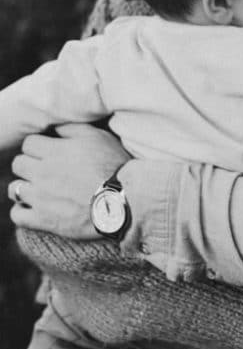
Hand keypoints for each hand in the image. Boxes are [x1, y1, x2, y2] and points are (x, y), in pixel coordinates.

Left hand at [9, 123, 130, 237]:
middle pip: (18, 164)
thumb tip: (54, 128)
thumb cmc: (114, 166)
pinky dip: (21, 211)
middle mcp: (43, 173)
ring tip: (37, 189)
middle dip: (28, 164)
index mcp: (55, 151)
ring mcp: (41, 197)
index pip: (28, 143)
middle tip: (43, 169)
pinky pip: (18, 215)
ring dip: (23, 187)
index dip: (38, 146)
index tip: (49, 151)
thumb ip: (72, 129)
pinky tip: (32, 208)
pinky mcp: (44, 219)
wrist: (123, 201)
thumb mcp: (98, 137)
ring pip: (14, 189)